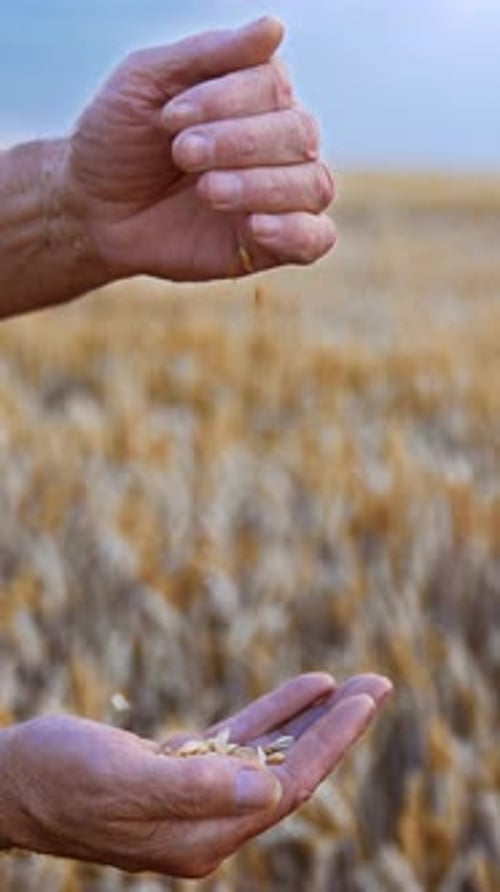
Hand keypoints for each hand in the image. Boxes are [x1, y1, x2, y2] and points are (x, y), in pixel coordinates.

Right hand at [1, 672, 390, 876]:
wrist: (10, 781)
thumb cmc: (56, 780)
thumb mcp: (122, 782)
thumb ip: (192, 788)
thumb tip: (266, 786)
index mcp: (202, 836)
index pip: (286, 787)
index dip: (331, 742)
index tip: (366, 700)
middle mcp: (208, 822)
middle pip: (291, 770)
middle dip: (337, 727)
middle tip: (378, 684)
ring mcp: (197, 796)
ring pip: (271, 751)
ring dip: (313, 716)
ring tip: (354, 682)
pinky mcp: (181, 771)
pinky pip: (242, 738)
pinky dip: (274, 712)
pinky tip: (304, 687)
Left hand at [63, 17, 335, 282]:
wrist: (93, 210)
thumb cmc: (118, 140)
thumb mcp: (145, 81)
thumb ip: (209, 54)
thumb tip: (274, 28)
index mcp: (255, 96)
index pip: (273, 86)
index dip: (226, 99)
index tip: (169, 117)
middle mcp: (278, 144)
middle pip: (299, 134)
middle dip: (239, 143)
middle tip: (183, 153)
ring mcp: (279, 196)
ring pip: (312, 183)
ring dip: (260, 185)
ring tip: (207, 191)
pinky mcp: (271, 245)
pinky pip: (317, 239)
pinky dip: (296, 230)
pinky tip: (257, 225)